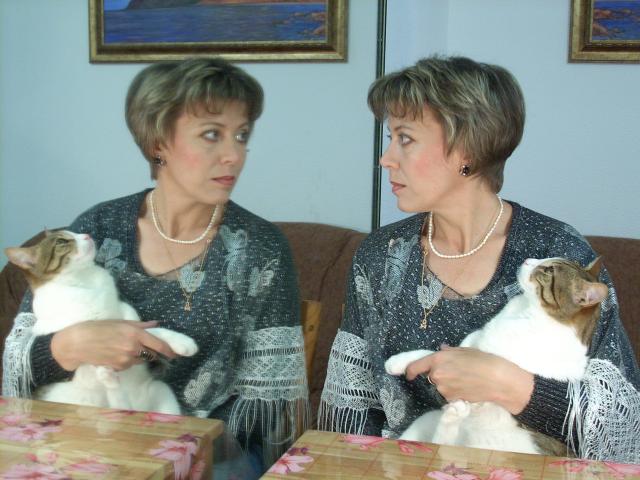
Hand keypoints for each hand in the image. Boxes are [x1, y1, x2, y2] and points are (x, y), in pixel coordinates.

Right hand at [50, 320, 176, 371]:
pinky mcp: (118, 367)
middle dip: (153, 352)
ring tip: (124, 348)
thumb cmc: (97, 328)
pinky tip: (116, 354)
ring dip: (139, 356)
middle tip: (149, 349)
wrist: (76, 343)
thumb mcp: (120, 322)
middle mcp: (133, 347)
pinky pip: (129, 365)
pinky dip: (127, 361)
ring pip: (140, 360)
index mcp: (135, 333)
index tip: (175, 353)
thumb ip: (140, 325)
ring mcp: (126, 359)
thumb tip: (155, 324)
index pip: (158, 344)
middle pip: (152, 354)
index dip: (169, 349)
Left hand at [404, 345, 533, 414]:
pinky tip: (468, 388)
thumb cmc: (484, 361)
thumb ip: (449, 351)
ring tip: (465, 379)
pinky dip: (455, 392)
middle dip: (440, 375)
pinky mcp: (451, 400)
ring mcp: (443, 389)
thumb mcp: (465, 350)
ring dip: (448, 384)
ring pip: (440, 386)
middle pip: (431, 376)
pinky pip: (448, 395)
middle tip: (456, 372)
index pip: (416, 366)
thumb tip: (441, 349)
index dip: (411, 370)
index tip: (410, 374)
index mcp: (438, 359)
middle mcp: (437, 375)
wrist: (499, 380)